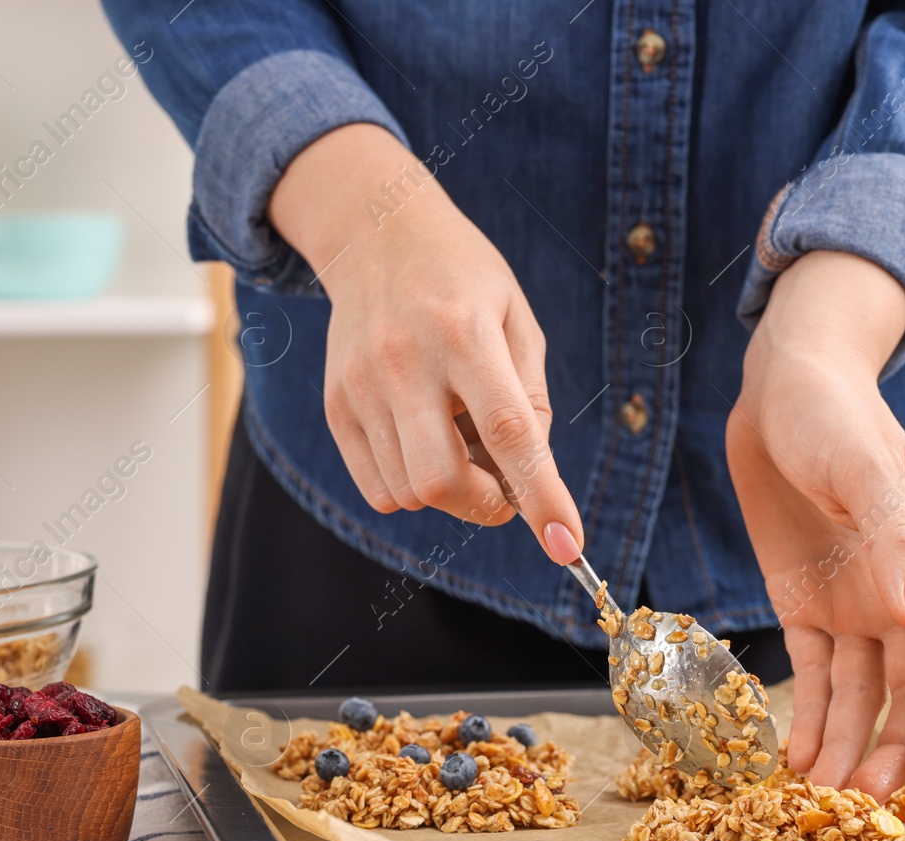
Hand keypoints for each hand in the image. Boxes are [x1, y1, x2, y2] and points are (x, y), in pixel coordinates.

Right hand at [268, 124, 583, 563]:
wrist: (375, 234)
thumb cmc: (464, 281)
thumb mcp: (516, 319)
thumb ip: (530, 398)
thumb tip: (528, 480)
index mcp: (464, 332)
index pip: (508, 431)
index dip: (541, 495)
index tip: (568, 543)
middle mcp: (404, 360)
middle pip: (441, 479)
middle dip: (485, 506)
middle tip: (504, 489)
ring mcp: (361, 385)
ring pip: (409, 492)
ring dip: (450, 493)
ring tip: (458, 440)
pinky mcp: (336, 406)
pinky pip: (378, 490)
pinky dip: (411, 489)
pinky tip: (425, 443)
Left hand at [726, 251, 904, 798]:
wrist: (780, 385)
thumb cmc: (834, 413)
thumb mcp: (862, 468)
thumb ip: (891, 542)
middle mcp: (896, 594)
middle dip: (892, 748)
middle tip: (863, 803)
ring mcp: (849, 601)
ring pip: (859, 693)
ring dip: (848, 743)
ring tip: (824, 795)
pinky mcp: (802, 601)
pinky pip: (811, 671)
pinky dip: (807, 714)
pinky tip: (796, 756)